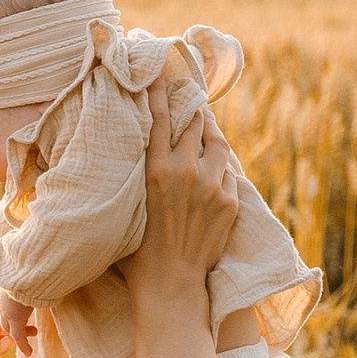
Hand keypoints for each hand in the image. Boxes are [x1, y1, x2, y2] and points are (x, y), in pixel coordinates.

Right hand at [120, 78, 236, 306]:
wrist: (170, 283)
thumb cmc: (138, 250)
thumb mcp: (127, 204)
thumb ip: (133, 174)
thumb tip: (127, 152)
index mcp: (156, 169)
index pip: (162, 117)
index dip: (161, 92)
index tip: (160, 75)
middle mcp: (186, 171)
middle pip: (195, 123)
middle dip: (192, 110)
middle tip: (189, 99)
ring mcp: (212, 186)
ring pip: (217, 143)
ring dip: (210, 133)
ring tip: (205, 128)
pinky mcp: (229, 201)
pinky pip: (227, 172)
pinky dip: (219, 165)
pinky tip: (213, 167)